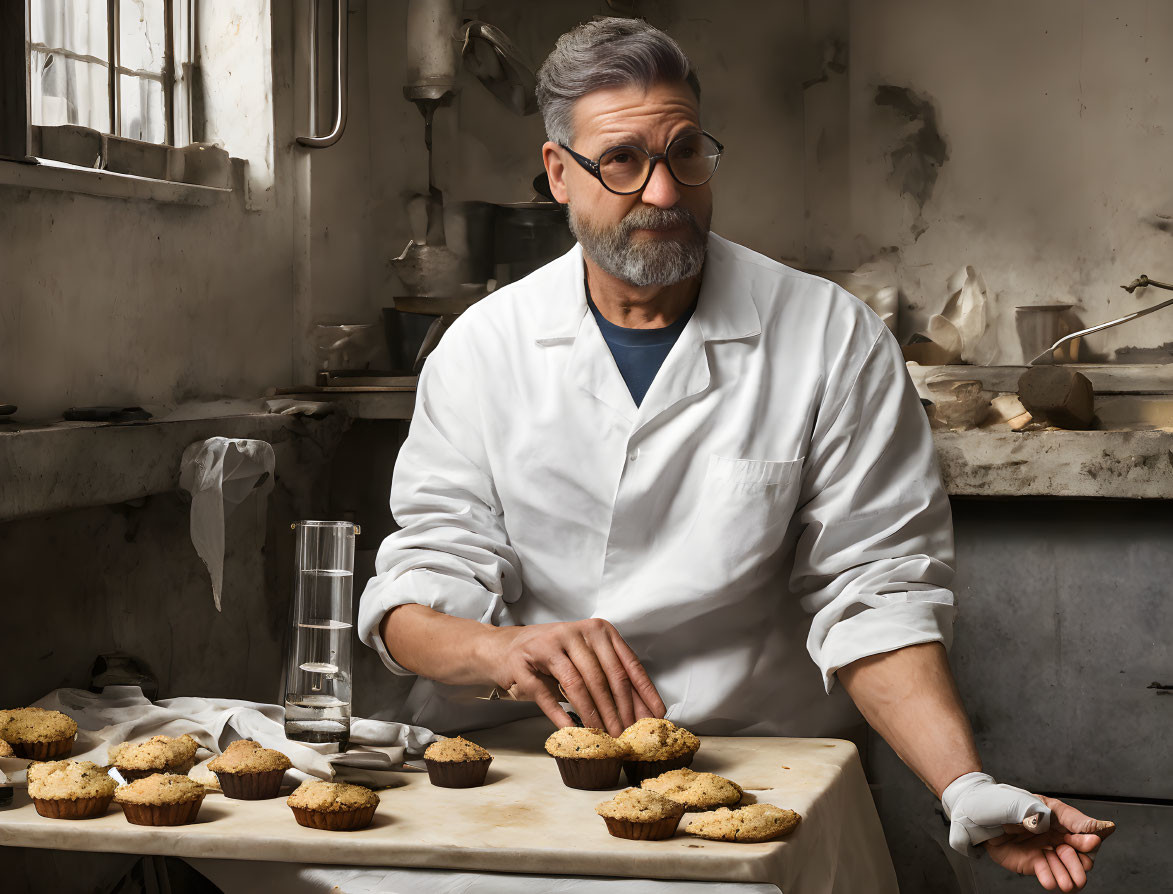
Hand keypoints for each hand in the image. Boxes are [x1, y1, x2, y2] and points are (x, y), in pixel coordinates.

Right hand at [486, 618, 665, 735]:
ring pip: (579, 685)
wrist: (506, 647)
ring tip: (604, 736)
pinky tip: (572, 730)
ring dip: (594, 716)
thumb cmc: (555, 655)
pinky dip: (561, 716)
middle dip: (619, 710)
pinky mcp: (524, 663)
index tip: (654, 716)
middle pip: (605, 677)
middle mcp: (575, 632)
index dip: (643, 692)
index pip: (627, 663)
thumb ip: (614, 680)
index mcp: (598, 630)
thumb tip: (646, 712)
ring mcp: (548, 646)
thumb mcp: (588, 660)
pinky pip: (546, 694)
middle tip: (626, 734)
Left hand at [983, 795, 1113, 891]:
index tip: (1089, 843)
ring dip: (1068, 876)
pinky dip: (1050, 878)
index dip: (1089, 839)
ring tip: (1066, 883)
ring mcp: (1045, 850)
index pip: (1086, 832)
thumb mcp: (1034, 804)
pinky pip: (1046, 873)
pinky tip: (1051, 882)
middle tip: (1081, 869)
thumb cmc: (1003, 802)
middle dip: (1081, 864)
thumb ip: (1066, 817)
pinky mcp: (1031, 862)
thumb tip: (1099, 827)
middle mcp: (1056, 835)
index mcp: (1061, 818)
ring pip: (1065, 867)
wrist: (976, 815)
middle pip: (1080, 854)